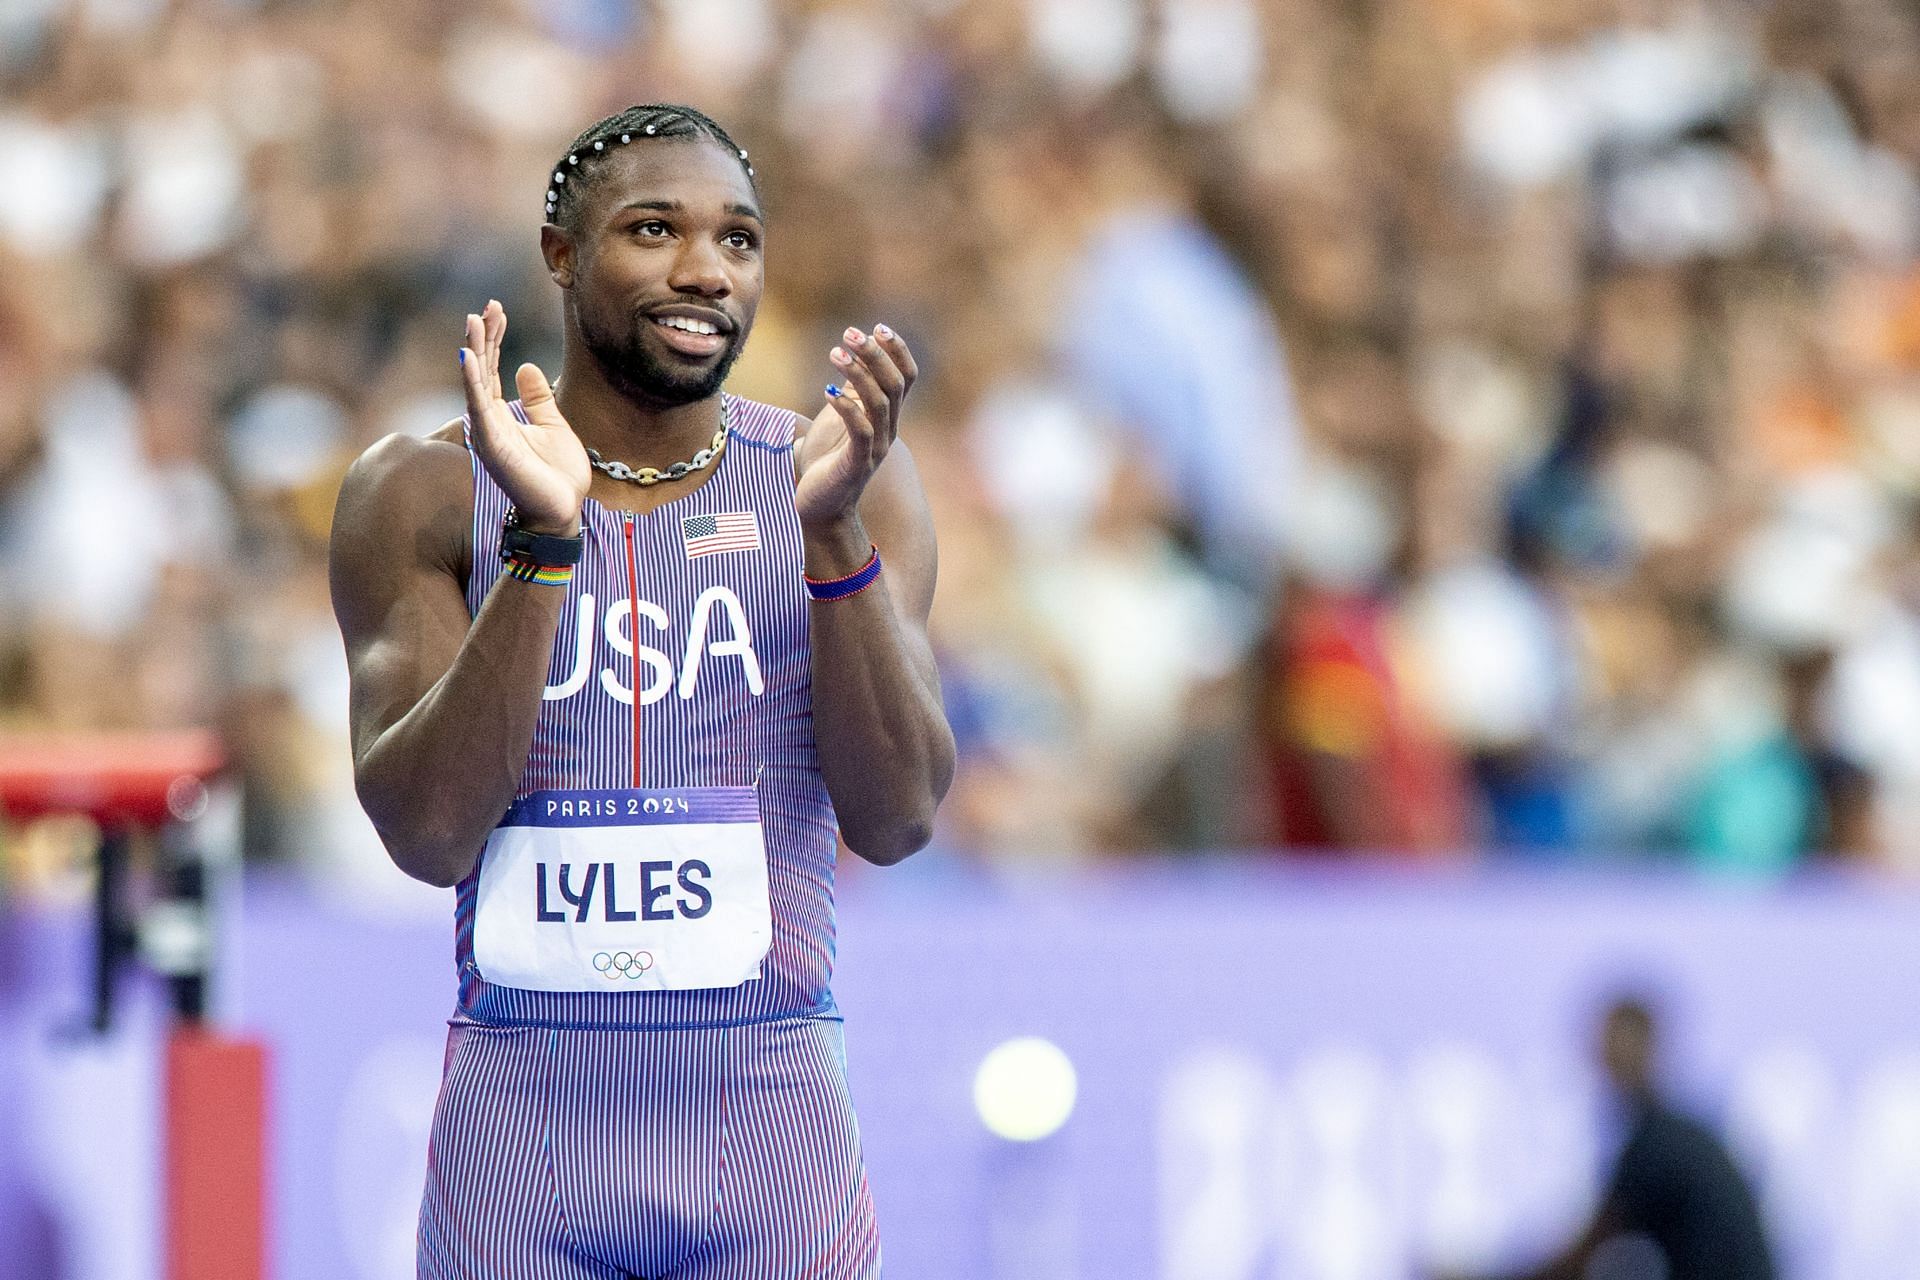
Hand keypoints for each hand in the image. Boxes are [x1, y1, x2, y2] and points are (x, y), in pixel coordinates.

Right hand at [458, 300, 590, 535]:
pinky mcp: (493, 445)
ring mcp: (488, 432)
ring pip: (475, 383)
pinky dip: (472, 382)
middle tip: (487, 306)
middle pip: (480, 370)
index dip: (494, 338)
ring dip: (473, 351)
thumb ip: (537, 398)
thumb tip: (525, 366)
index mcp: (501, 416)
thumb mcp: (553, 425)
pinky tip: (469, 358)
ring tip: (473, 321)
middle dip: (483, 336)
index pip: (491, 369)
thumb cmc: (557, 474)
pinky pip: (479, 407)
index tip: (498, 310)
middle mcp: (489, 421)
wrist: (563, 509)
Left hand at [794, 323, 916, 528]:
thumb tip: (849, 356)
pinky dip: (846, 408)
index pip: (907, 378)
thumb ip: (850, 392)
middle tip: (850, 333)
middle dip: (874, 354)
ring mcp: (875, 449)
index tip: (878, 327)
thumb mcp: (840, 420)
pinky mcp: (857, 465)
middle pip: (894, 384)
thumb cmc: (827, 462)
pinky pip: (861, 431)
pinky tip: (826, 391)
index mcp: (888, 418)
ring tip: (834, 352)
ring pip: (879, 403)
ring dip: (858, 374)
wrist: (821, 508)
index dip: (898, 351)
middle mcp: (888, 431)